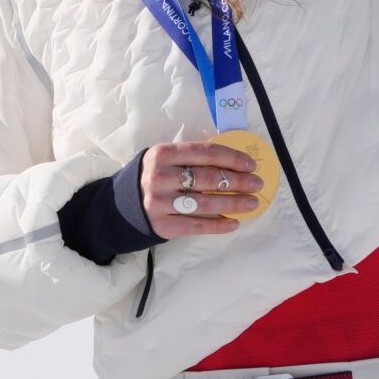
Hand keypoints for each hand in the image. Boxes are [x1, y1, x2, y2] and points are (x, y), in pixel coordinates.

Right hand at [140, 141, 263, 237]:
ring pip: (206, 203)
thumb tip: (231, 161)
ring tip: (252, 203)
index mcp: (163, 154)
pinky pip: (197, 225)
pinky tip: (234, 223)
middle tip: (257, 184)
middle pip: (209, 178)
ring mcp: (161, 203)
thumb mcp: (164, 158)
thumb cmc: (153, 176)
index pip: (205, 153)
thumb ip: (190, 158)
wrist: (121, 205)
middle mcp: (161, 177)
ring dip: (234, 203)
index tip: (250, 164)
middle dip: (238, 181)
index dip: (231, 158)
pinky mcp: (163, 225)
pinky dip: (218, 225)